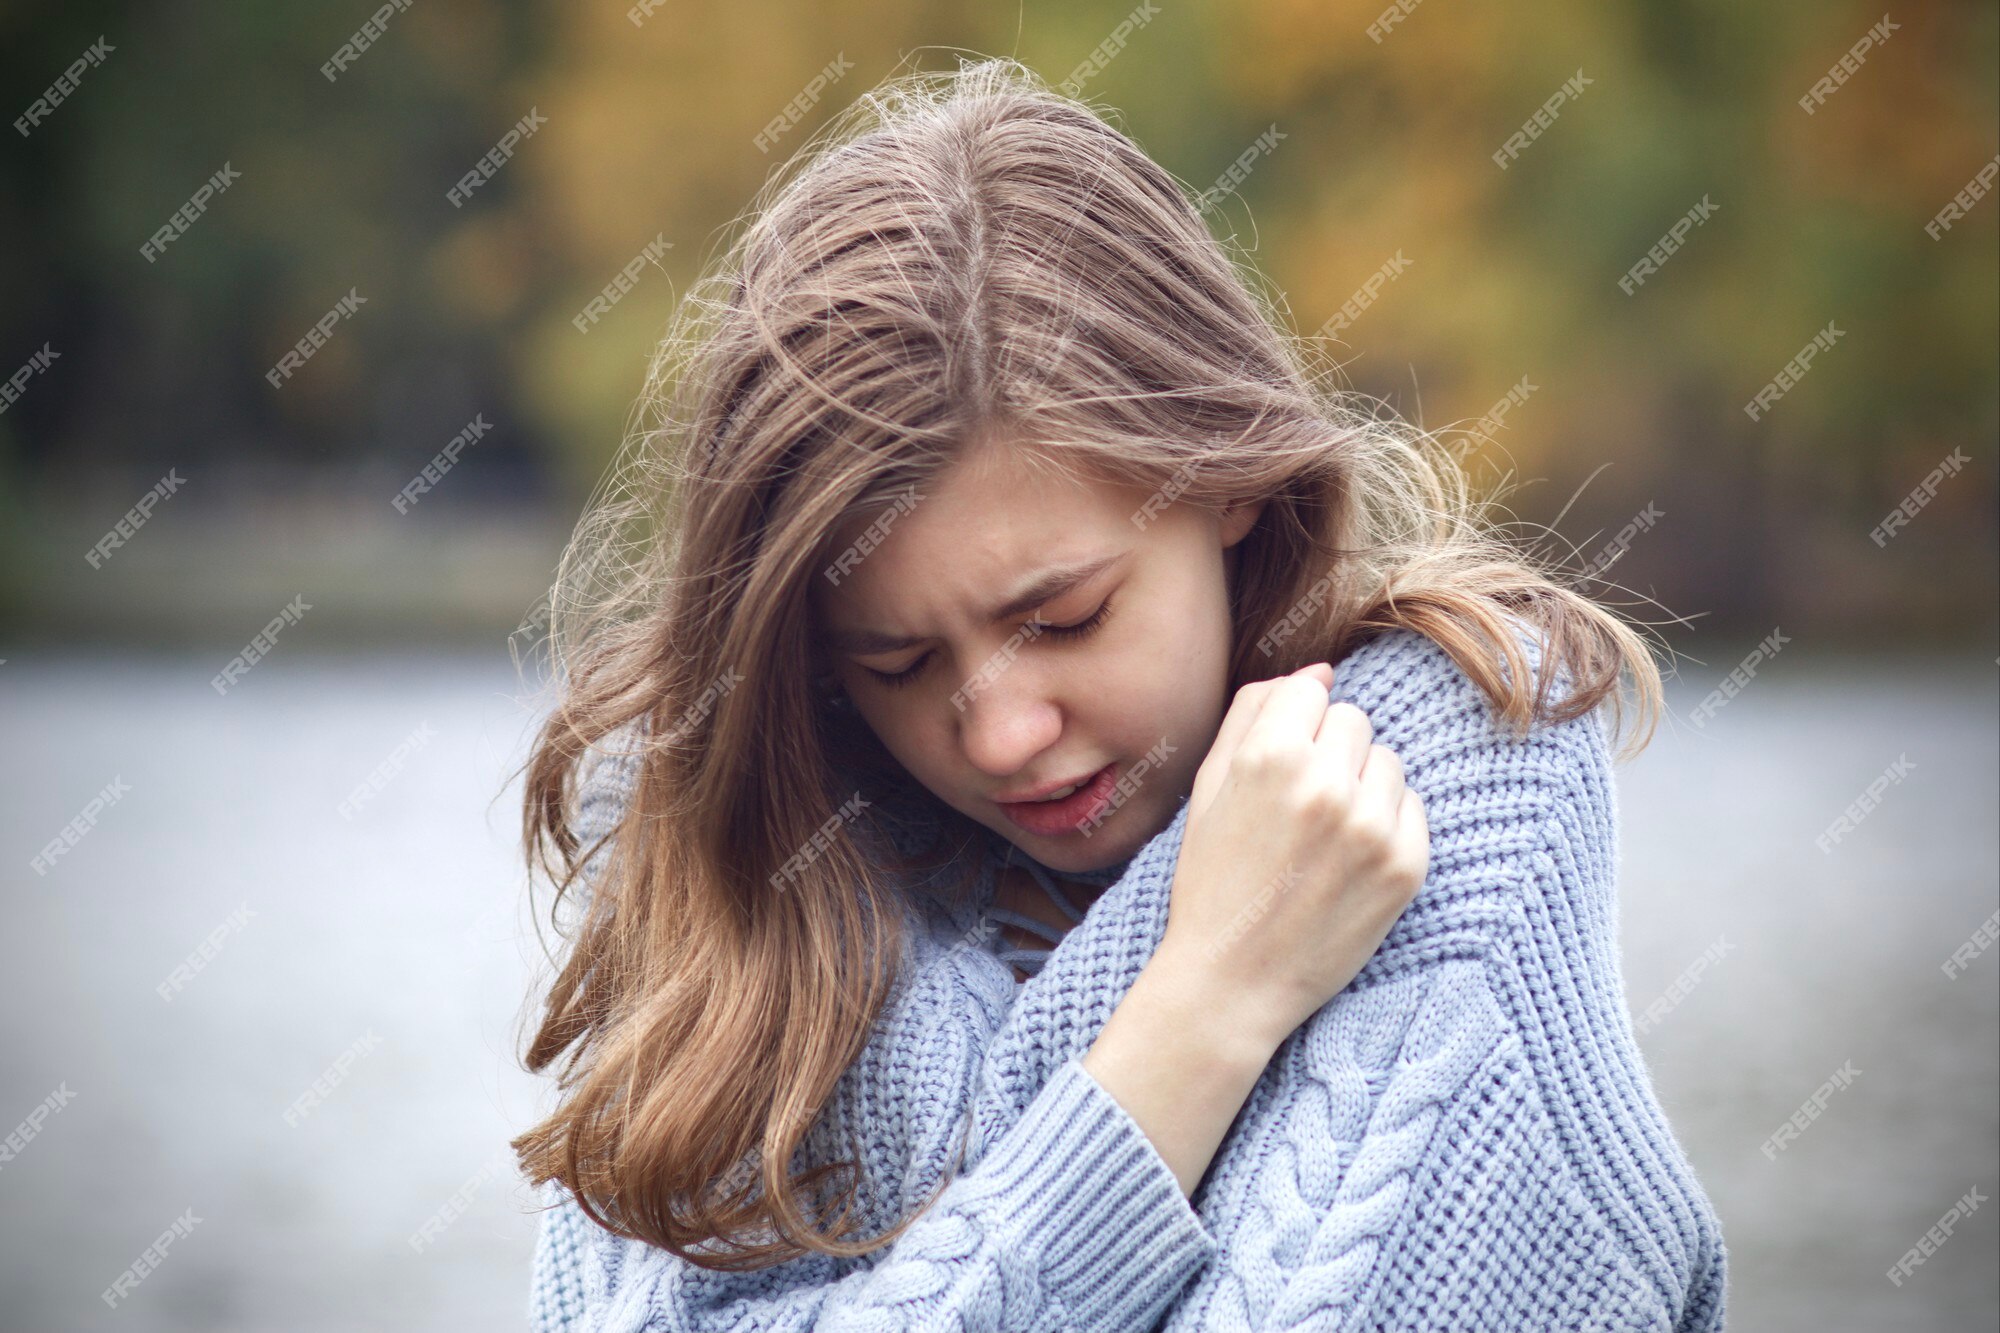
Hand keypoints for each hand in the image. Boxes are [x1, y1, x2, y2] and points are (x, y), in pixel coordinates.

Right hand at [1155, 661, 1429, 1054]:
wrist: (1232, 981)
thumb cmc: (1212, 880)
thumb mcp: (1209, 788)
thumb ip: (1253, 713)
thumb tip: (1320, 670)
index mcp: (1269, 756)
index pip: (1312, 690)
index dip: (1293, 725)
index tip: (1280, 766)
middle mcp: (1325, 783)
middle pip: (1354, 720)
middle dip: (1330, 751)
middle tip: (1300, 807)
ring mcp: (1371, 826)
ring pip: (1389, 762)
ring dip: (1363, 786)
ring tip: (1324, 837)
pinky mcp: (1406, 866)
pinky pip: (1413, 808)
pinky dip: (1387, 825)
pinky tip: (1349, 861)